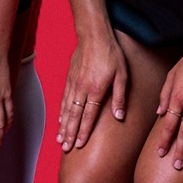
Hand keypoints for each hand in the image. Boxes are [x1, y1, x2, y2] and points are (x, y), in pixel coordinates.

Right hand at [57, 29, 127, 151]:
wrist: (93, 35)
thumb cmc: (111, 54)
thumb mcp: (122, 75)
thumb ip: (119, 97)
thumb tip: (119, 116)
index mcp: (95, 90)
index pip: (88, 116)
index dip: (83, 132)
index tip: (79, 144)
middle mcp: (82, 89)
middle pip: (74, 116)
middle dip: (69, 133)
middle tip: (64, 147)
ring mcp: (73, 83)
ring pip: (66, 108)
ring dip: (63, 125)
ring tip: (60, 138)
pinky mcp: (70, 78)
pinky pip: (64, 98)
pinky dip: (61, 111)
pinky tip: (60, 119)